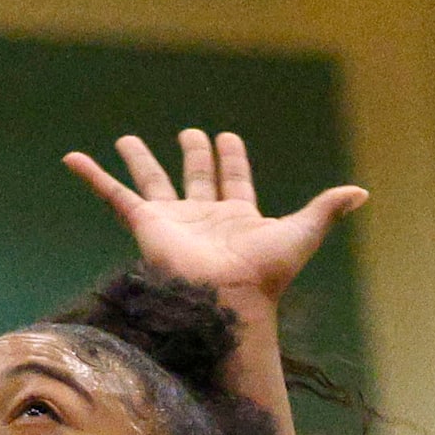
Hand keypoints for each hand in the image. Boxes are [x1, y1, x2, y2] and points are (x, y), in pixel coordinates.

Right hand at [65, 128, 364, 305]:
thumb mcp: (303, 232)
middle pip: (195, 176)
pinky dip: (93, 177)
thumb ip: (327, 209)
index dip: (232, 159)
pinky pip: (114, 196)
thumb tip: (361, 192)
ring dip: (141, 160)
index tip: (228, 136)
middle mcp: (203, 216)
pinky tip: (73, 158)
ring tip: (127, 138)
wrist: (229, 301)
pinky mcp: (146, 225)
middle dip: (195, 153)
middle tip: (190, 133)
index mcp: (238, 216)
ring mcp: (173, 220)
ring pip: (153, 182)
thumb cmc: (267, 273)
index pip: (234, 179)